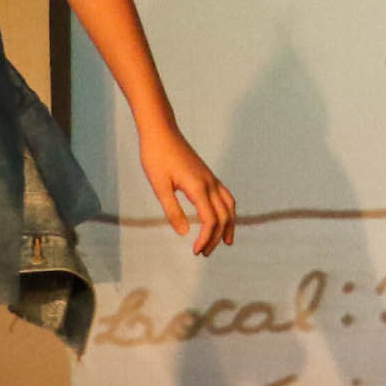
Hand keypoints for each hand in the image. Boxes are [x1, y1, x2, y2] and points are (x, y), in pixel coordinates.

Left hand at [144, 124, 238, 256]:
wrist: (161, 131)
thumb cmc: (156, 157)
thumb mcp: (159, 186)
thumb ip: (172, 210)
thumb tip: (184, 233)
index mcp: (198, 187)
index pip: (210, 220)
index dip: (206, 238)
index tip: (196, 252)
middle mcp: (209, 183)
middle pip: (222, 217)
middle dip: (216, 237)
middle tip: (204, 253)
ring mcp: (211, 178)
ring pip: (229, 206)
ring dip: (229, 225)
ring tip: (225, 242)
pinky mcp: (208, 175)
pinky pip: (225, 196)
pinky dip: (227, 211)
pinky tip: (221, 218)